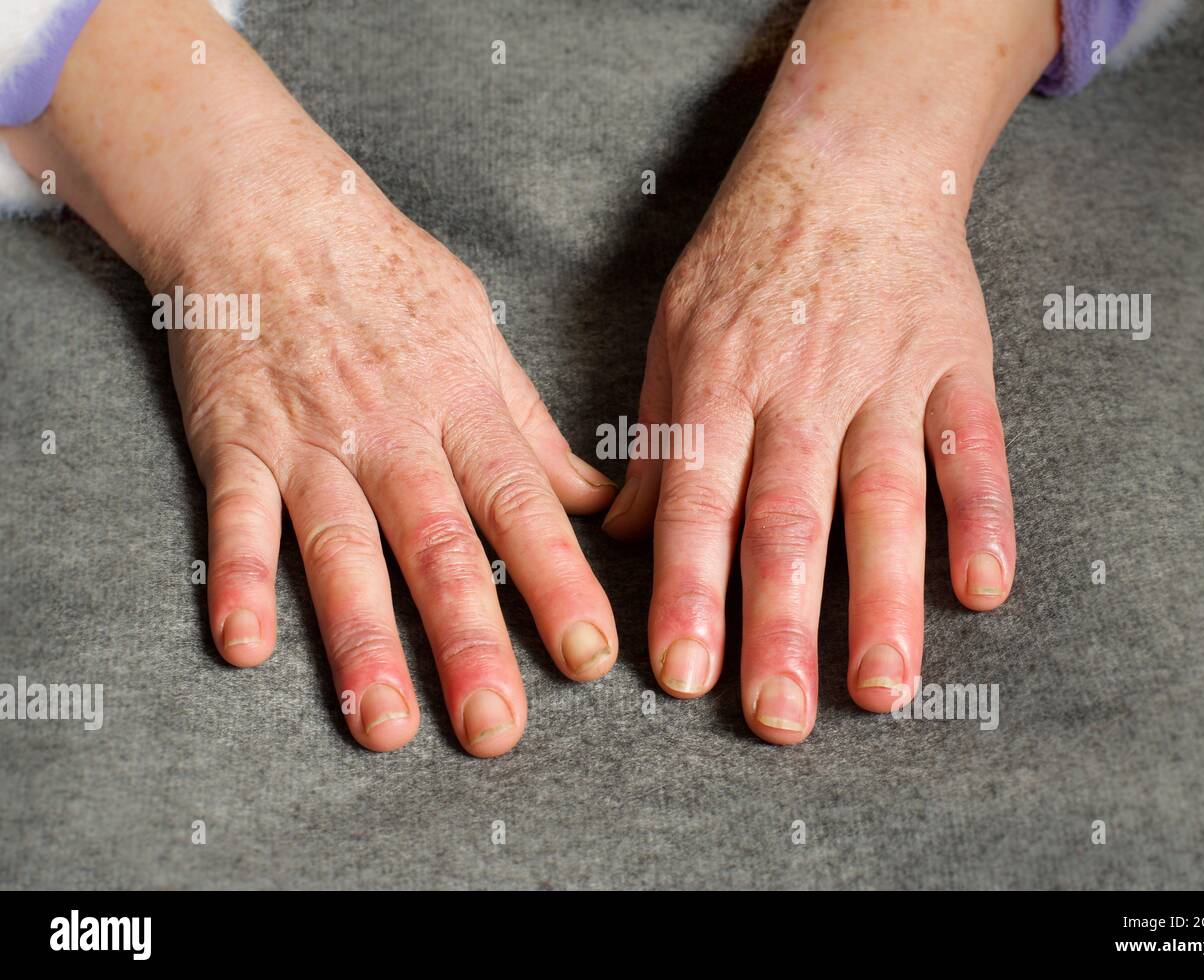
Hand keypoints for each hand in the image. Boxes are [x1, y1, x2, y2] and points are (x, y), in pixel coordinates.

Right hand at [166, 192, 618, 755]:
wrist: (271, 208)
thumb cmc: (389, 276)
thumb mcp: (483, 339)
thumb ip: (536, 432)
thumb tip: (600, 504)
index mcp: (464, 409)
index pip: (523, 506)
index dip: (558, 581)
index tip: (592, 654)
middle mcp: (394, 435)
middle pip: (438, 547)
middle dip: (470, 643)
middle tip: (497, 731)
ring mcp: (311, 443)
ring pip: (341, 551)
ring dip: (362, 641)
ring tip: (384, 724)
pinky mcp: (236, 444)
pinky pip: (236, 519)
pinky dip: (236, 579)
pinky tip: (241, 646)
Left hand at [604, 91, 1019, 744]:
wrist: (849, 160)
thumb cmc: (748, 256)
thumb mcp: (673, 329)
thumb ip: (653, 436)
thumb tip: (621, 537)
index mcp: (720, 383)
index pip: (697, 503)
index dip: (689, 590)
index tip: (684, 676)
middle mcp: (800, 387)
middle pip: (789, 518)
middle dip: (780, 623)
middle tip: (779, 717)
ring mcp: (885, 375)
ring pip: (883, 497)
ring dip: (883, 597)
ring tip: (882, 689)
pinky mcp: (955, 365)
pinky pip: (971, 447)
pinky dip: (982, 515)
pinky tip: (984, 589)